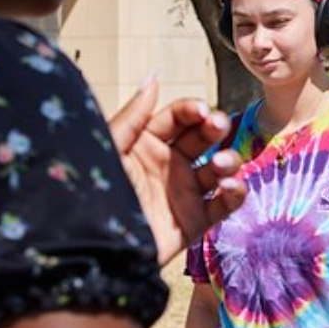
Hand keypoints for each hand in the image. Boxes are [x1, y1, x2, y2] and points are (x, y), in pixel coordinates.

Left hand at [107, 76, 247, 265]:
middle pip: (203, 138)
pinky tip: (231, 187)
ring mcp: (184, 193)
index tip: (202, 111)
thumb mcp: (110, 150)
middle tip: (218, 126)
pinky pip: (224, 204)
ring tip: (222, 164)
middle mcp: (168, 166)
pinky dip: (235, 193)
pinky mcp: (195, 221)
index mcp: (145, 145)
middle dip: (216, 128)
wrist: (93, 251)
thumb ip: (134, 115)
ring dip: (229, 160)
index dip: (192, 110)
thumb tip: (154, 76)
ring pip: (219, 168)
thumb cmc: (92, 197)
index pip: (177, 118)